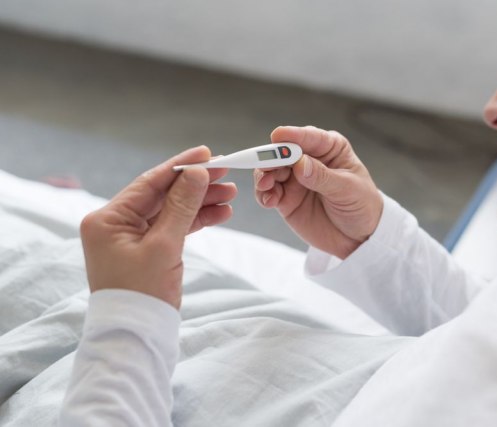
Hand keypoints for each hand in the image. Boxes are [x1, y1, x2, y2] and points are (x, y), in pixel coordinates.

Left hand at [80, 146, 236, 308]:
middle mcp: (115, 224)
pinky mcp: (146, 250)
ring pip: (171, 211)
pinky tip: (220, 214)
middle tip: (226, 175)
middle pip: (162, 195)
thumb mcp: (164, 246)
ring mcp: (130, 237)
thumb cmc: (143, 294)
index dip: (181, 166)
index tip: (208, 154)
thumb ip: (182, 206)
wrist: (136, 337)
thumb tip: (198, 173)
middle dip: (196, 185)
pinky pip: (173, 228)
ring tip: (230, 196)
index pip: (149, 183)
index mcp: (107, 219)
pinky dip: (195, 221)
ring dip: (200, 203)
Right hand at [254, 126, 382, 258]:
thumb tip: (299, 163)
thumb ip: (322, 177)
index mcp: (330, 148)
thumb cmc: (361, 205)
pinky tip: (268, 200)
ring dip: (264, 176)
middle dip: (271, 157)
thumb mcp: (348, 189)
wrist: (359, 237)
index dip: (292, 136)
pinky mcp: (286, 199)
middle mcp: (309, 159)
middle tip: (266, 167)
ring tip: (265, 186)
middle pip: (283, 152)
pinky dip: (264, 194)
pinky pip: (268, 193)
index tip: (278, 137)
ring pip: (271, 171)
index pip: (308, 137)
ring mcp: (295, 179)